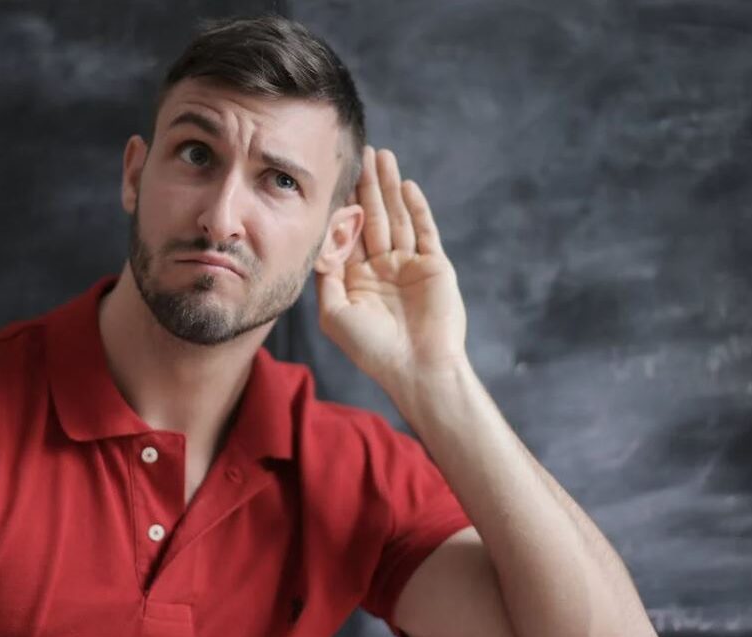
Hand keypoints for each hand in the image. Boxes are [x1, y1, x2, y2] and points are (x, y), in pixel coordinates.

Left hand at [315, 146, 467, 386]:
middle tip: (362, 152)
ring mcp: (410, 265)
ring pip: (398, 217)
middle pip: (374, 216)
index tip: (333, 175)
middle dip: (368, 185)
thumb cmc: (372, 349)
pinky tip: (406, 186)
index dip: (342, 204)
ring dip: (390, 187)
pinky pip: (425, 231)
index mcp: (357, 278)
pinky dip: (417, 208)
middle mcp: (383, 268)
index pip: (348, 232)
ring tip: (384, 156)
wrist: (417, 369)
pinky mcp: (435, 266)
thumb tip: (316, 243)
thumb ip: (325, 277)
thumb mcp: (334, 314)